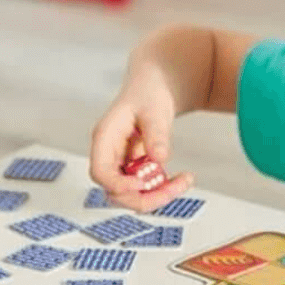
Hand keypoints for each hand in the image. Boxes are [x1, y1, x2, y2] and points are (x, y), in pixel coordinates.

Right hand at [89, 69, 193, 213]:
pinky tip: (181, 178)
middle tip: (176, 186)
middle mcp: (108, 155)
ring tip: (184, 180)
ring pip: (130, 195)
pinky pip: (144, 189)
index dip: (118, 185)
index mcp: (105, 138)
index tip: (143, 184)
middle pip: (115, 191)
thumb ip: (156, 134)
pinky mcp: (133, 170)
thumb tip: (160, 158)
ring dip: (157, 196)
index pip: (100, 172)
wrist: (153, 88)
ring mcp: (120, 165)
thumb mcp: (155, 110)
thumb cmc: (148, 94)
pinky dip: (162, 190)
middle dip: (145, 196)